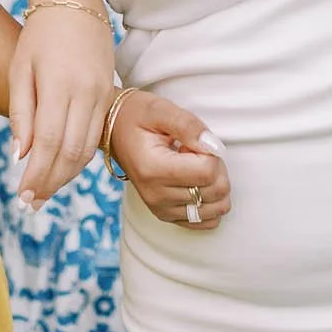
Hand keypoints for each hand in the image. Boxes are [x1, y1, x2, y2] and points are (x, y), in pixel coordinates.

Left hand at [10, 3, 116, 207]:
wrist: (76, 3)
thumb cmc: (39, 36)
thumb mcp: (20, 70)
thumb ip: (22, 114)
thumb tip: (20, 156)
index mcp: (59, 85)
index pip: (50, 143)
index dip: (38, 175)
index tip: (23, 196)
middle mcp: (86, 93)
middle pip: (72, 152)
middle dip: (52, 182)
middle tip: (32, 203)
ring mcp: (102, 93)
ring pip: (88, 148)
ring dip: (67, 175)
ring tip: (45, 192)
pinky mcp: (110, 94)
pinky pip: (97, 135)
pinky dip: (80, 157)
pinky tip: (64, 168)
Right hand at [109, 92, 231, 229]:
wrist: (115, 131)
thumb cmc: (137, 117)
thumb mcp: (161, 110)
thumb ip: (189, 125)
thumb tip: (214, 147)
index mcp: (153, 169)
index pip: (208, 171)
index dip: (212, 152)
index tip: (194, 142)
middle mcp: (155, 195)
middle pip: (215, 191)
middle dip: (217, 167)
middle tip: (196, 151)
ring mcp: (160, 209)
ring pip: (215, 209)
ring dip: (215, 185)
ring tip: (194, 167)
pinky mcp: (165, 215)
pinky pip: (204, 221)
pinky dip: (210, 203)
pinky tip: (196, 184)